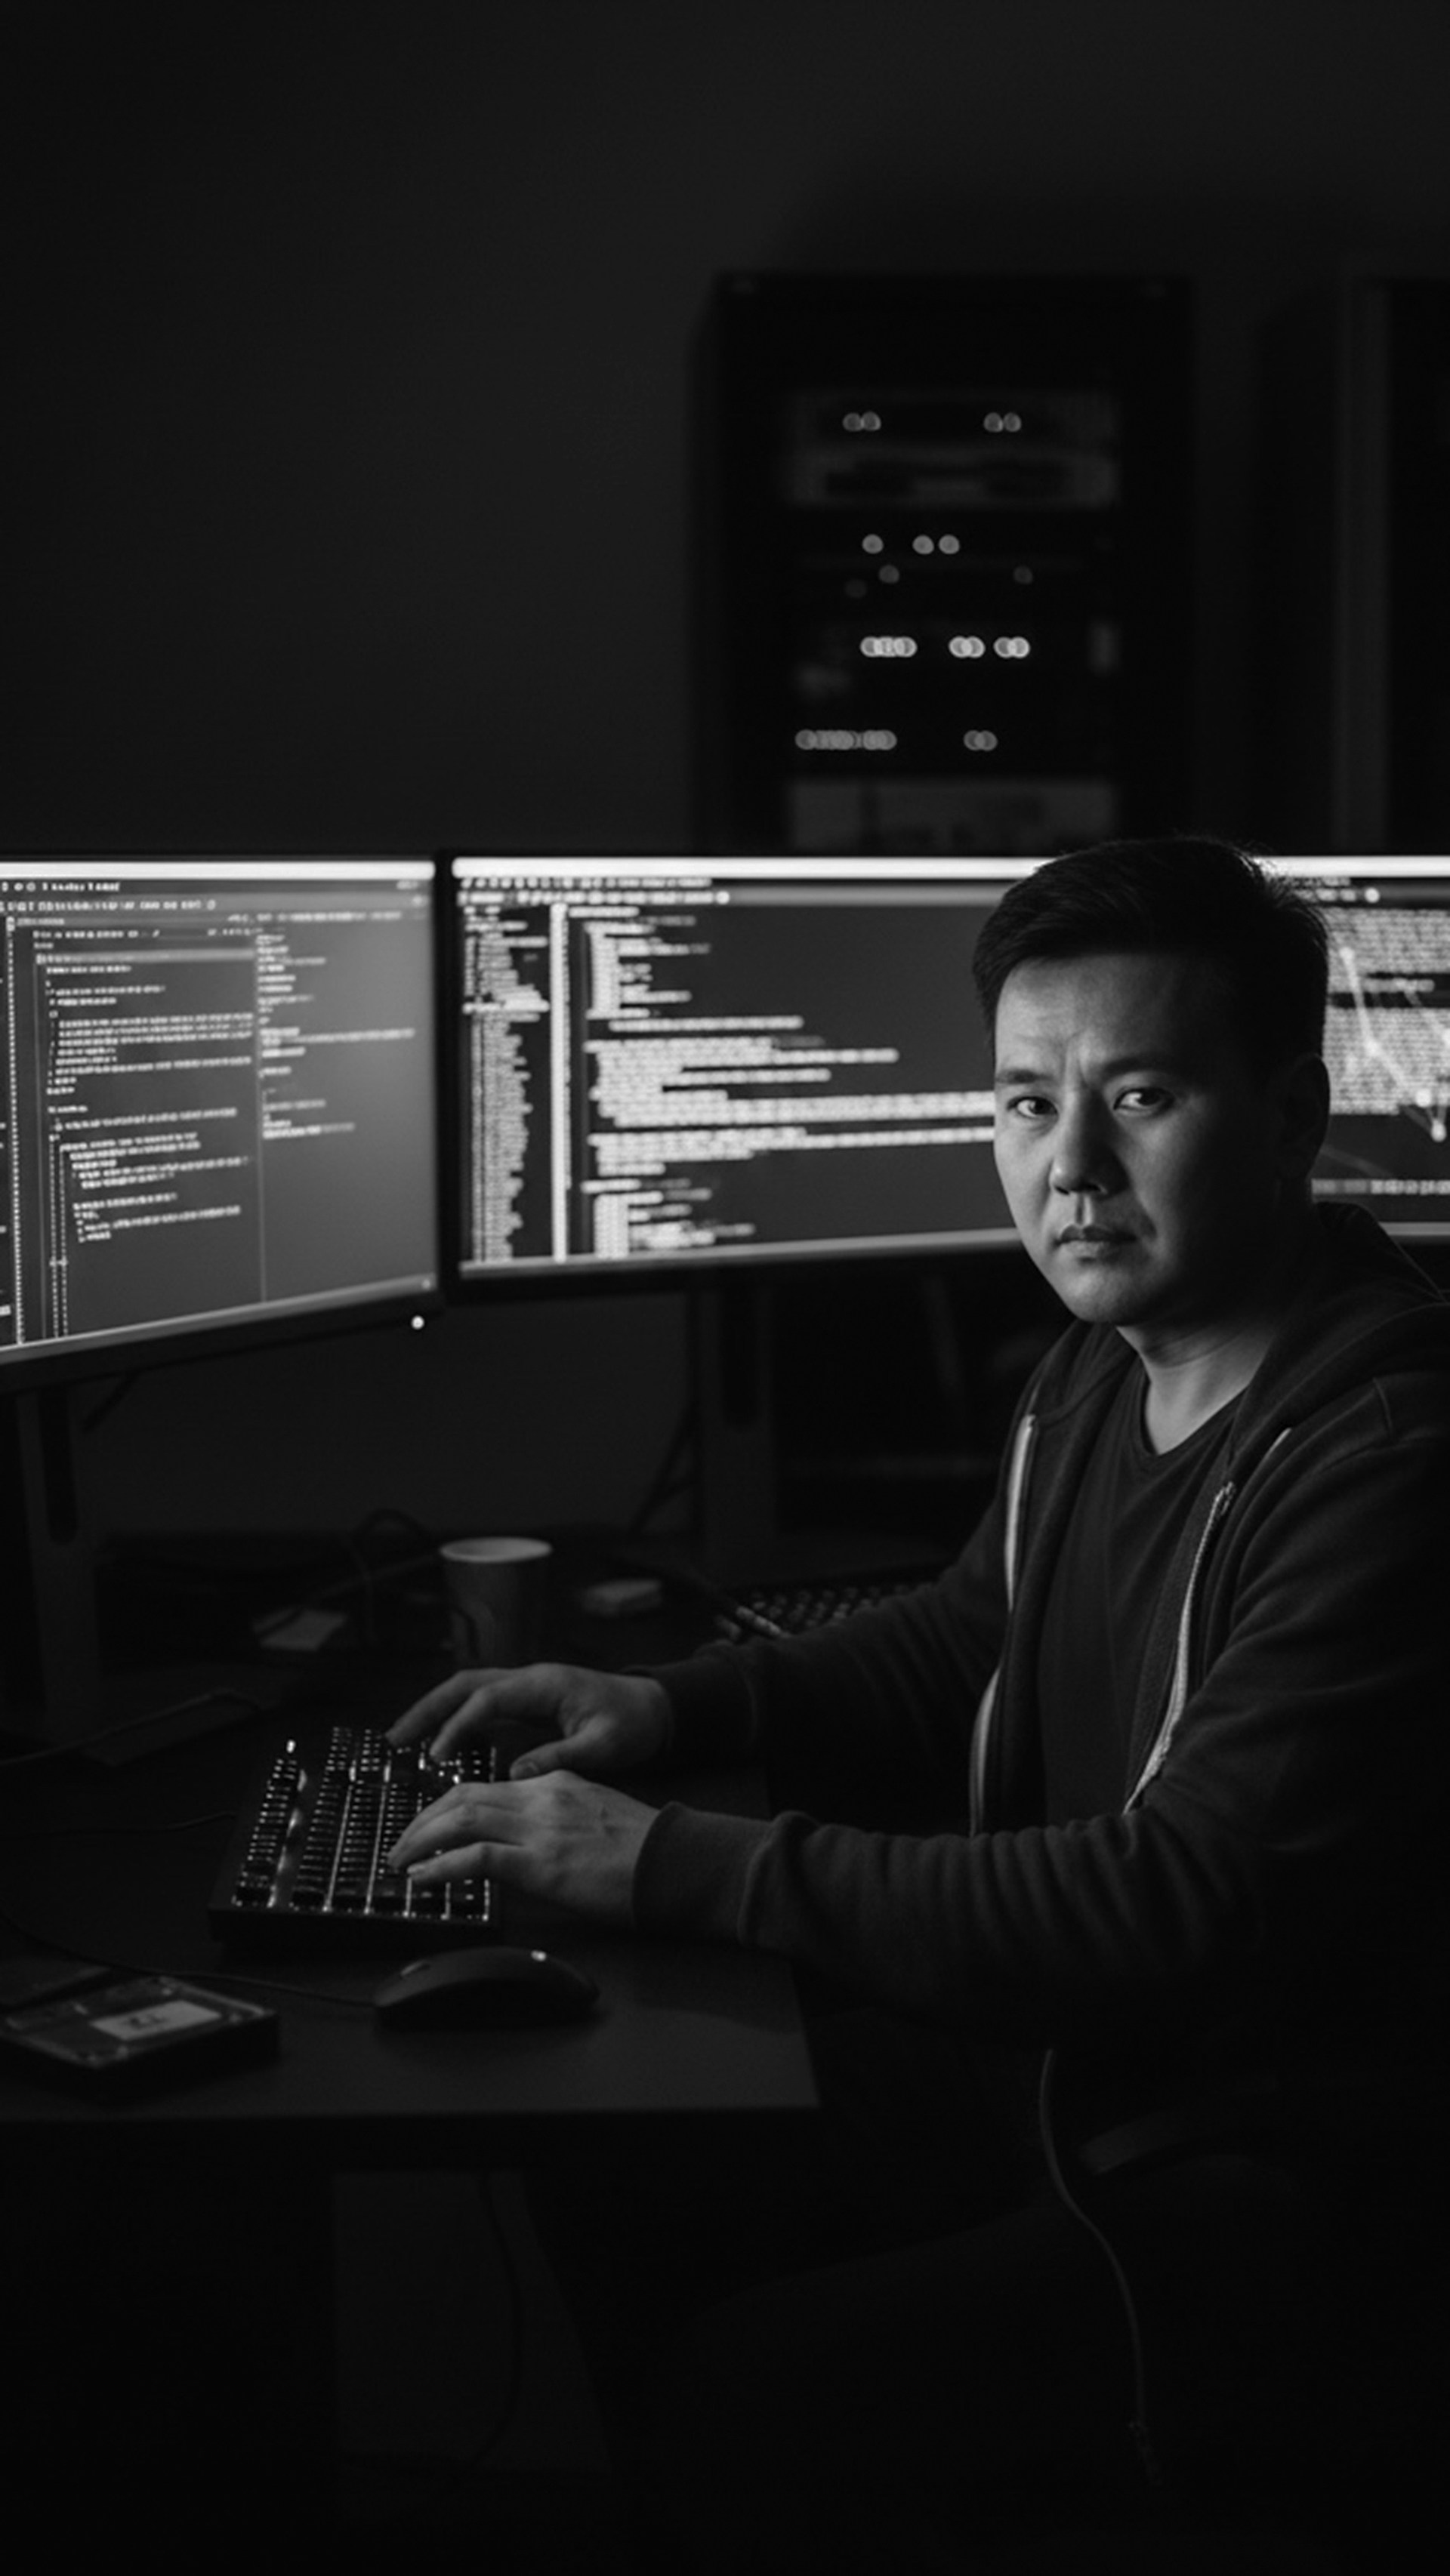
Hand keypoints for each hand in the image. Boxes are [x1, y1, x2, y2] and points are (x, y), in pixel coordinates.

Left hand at [385, 1768, 655, 1926]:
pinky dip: (440, 1866)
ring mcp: (540, 1828)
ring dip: (420, 1840)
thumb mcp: (597, 1816)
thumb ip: (557, 1818)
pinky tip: (423, 1878)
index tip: (427, 1825)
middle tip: (400, 1843)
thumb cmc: (648, 1849)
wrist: (679, 1861)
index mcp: (557, 1783)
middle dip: (422, 1820)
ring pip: (460, 1819)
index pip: (485, 1787)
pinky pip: (475, 1857)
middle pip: (462, 1796)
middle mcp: (543, 1796)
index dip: (446, 1806)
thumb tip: (525, 1840)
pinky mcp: (542, 1864)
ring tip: (399, 1861)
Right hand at [387, 1661, 670, 1776]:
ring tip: (402, 1740)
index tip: (436, 1755)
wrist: (653, 1708)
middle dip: (427, 1708)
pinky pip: (480, 1703)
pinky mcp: (526, 1701)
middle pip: (464, 1684)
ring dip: (433, 1711)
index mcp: (544, 1684)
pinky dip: (453, 1718)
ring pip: (467, 1690)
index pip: (487, 1698)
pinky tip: (437, 1743)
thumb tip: (515, 1774)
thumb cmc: (631, 1724)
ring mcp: (525, 1687)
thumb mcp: (603, 1744)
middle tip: (394, 1739)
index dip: (458, 1724)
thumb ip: (561, 1757)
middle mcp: (528, 1679)